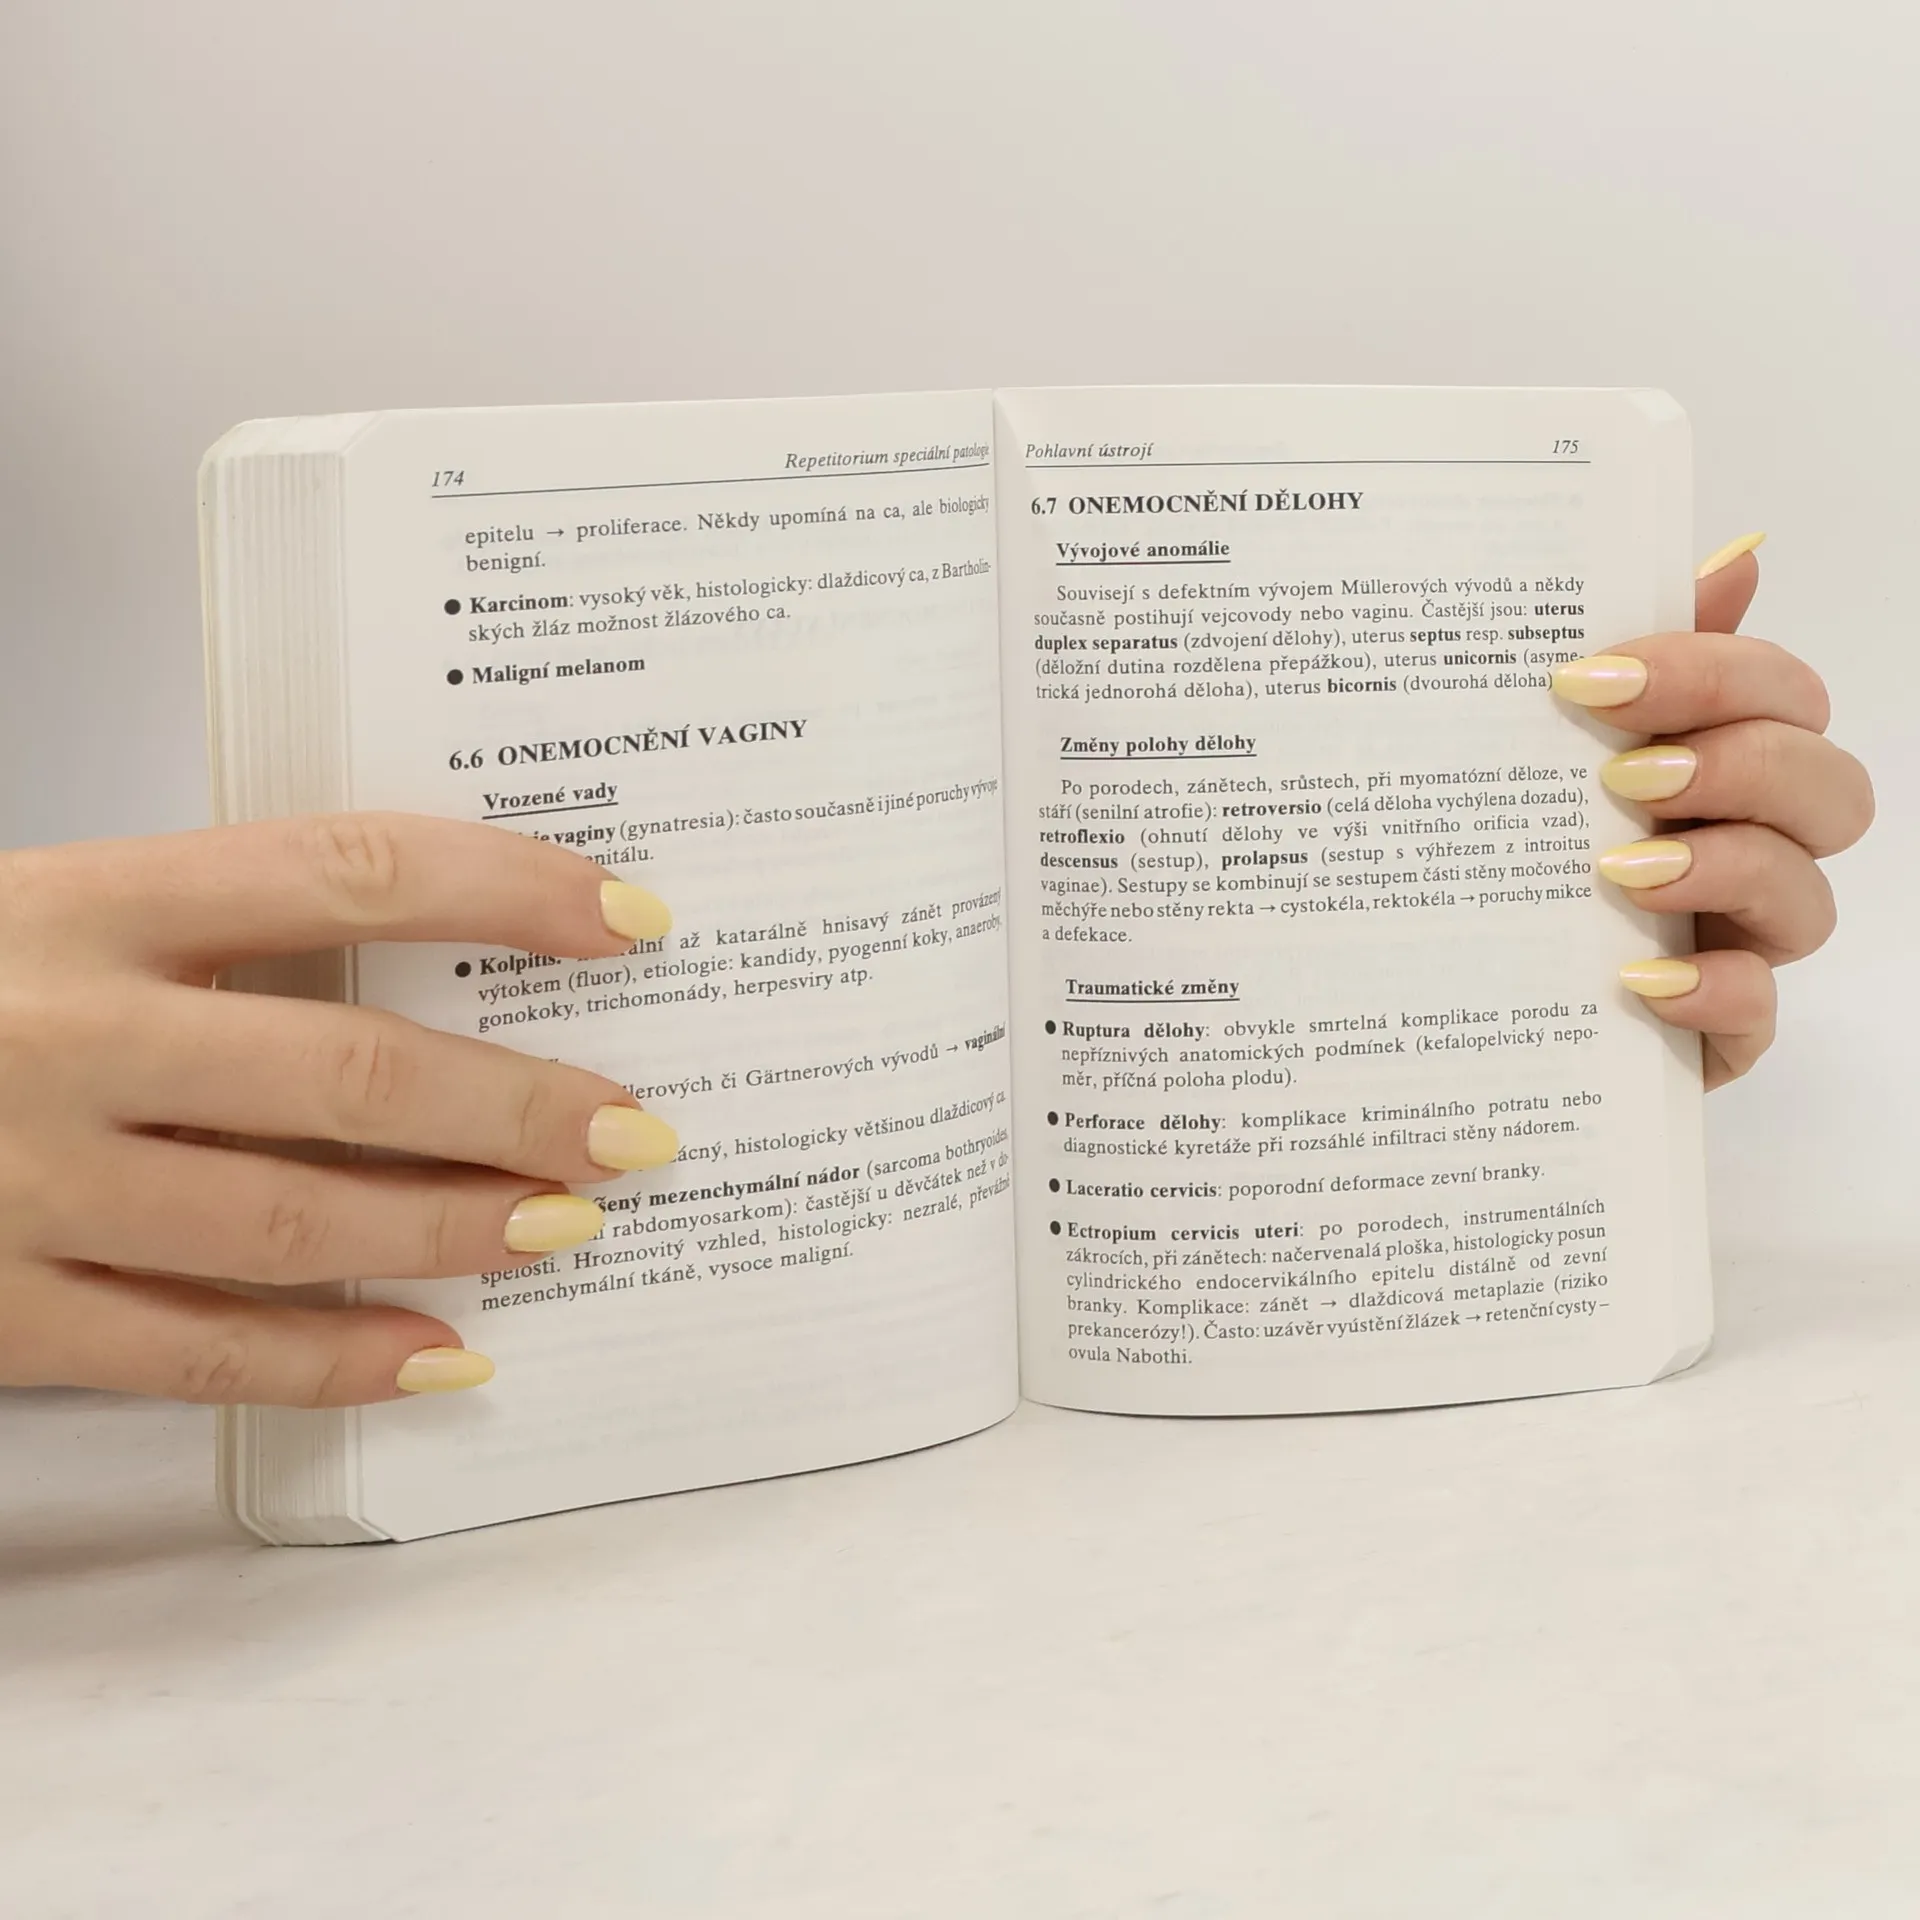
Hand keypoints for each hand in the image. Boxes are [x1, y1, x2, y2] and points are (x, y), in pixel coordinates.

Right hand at [0, 815, 676, 1406]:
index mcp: (82, 901)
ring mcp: (21, 1184)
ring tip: (566, 1224)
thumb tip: (439, 969)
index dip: (504, 890)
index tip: (626, 919)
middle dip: (514, 1105)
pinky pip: (193, 1354)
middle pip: (342, 1071)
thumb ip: (213, 931)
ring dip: (450, 1230)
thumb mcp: (54, 912)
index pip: (345, 872)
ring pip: (285, 1224)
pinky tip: (441, 1353)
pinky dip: (331, 1362)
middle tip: (635, 1128)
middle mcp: (58, 1034)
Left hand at [1553, 534, 1873, 1086]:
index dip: (1713, 673)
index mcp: (1723, 764)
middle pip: (1830, 789)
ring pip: (1809, 900)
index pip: (1783, 695)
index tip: (1594, 678)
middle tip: (1625, 773)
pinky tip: (1638, 978)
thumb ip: (1639, 658)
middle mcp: (1751, 848)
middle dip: (1740, 764)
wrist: (1447, 987)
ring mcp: (1741, 943)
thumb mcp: (1546, 745)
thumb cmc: (1515, 848)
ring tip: (1623, 869)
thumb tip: (1738, 556)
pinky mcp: (1716, 1032)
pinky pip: (1756, 1016)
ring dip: (1727, 869)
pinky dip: (1712, 994)